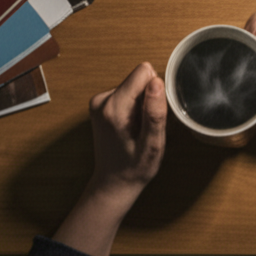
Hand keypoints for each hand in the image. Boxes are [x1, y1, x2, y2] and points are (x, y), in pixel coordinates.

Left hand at [53, 62, 166, 255]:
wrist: (113, 183)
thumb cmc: (134, 168)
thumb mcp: (152, 145)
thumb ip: (155, 112)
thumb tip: (156, 81)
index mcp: (114, 107)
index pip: (143, 72)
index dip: (155, 92)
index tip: (152, 115)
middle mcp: (101, 100)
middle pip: (138, 79)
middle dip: (148, 100)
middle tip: (144, 127)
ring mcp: (98, 101)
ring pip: (134, 86)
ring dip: (141, 106)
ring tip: (137, 130)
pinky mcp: (100, 103)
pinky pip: (127, 93)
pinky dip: (133, 109)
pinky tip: (130, 129)